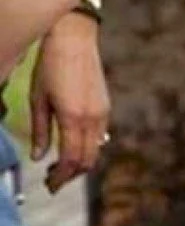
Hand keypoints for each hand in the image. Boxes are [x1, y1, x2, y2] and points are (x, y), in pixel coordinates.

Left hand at [29, 10, 109, 192]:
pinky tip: (74, 146)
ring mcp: (102, 113)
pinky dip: (88, 148)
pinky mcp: (105, 107)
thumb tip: (38, 156)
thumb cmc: (51, 65)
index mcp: (73, 118)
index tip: (50, 185)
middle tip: (53, 181)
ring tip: (61, 165)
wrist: (74, 39)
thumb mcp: (38, 99)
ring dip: (80, 162)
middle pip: (87, 160)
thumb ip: (39, 130)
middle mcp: (92, 118)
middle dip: (71, 174)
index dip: (61, 177)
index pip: (71, 159)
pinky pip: (100, 136)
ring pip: (95, 150)